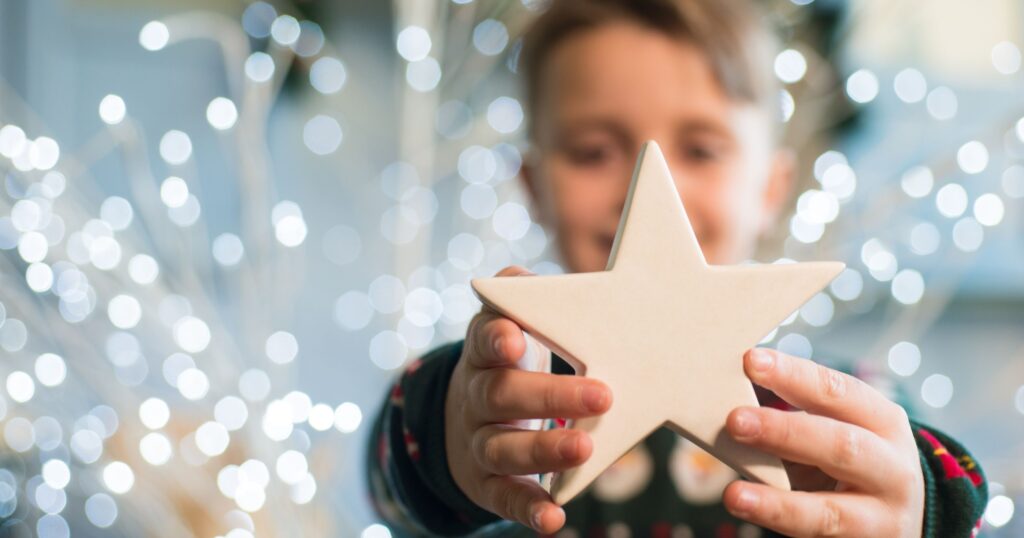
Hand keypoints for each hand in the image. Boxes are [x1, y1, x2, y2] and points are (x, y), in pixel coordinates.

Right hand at [444, 266, 612, 533]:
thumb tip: (541, 274)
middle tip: (603, 395)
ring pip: (502, 447)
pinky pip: (502, 496)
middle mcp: (476, 394)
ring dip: (543, 451)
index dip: (495, 338)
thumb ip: (527, 297)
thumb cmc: (511, 360)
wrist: (465, 415)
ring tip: (583, 450)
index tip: (514, 338)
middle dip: (549, 396)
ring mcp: (478, 440)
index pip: (482, 338)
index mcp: (486, 349)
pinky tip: (554, 519)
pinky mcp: (485, 481)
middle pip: (500, 394)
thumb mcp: (513, 323)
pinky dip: (527, 508)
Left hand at [723, 348, 924, 536]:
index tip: (751, 361)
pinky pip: (818, 537)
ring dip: (777, 503)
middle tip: (734, 420)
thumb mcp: (839, 431)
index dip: (794, 375)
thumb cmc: (852, 462)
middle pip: (841, 446)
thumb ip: (797, 418)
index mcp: (883, 422)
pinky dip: (780, 524)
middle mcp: (892, 469)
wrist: (901, 518)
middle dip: (785, 432)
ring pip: (829, 512)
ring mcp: (881, 518)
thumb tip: (731, 403)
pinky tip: (749, 512)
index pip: (838, 392)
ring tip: (734, 495)